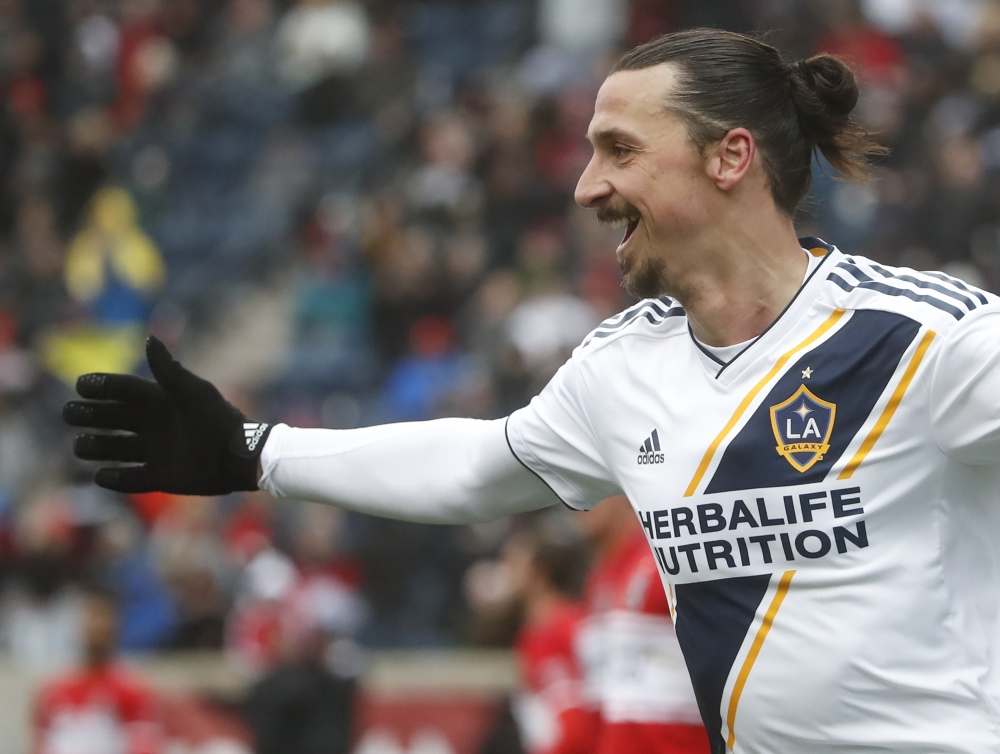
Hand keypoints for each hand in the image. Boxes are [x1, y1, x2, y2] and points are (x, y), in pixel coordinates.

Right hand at [63, 336, 268, 494]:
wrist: (241, 457)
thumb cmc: (219, 419)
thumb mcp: (193, 392)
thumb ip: (169, 369)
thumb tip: (149, 338)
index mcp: (162, 401)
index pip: (123, 390)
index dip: (101, 386)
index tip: (80, 385)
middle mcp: (155, 425)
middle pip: (112, 418)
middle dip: (88, 416)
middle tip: (68, 413)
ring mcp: (158, 451)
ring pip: (116, 449)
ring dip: (95, 447)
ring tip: (78, 446)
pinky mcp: (162, 477)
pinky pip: (132, 479)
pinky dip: (115, 479)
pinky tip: (100, 476)